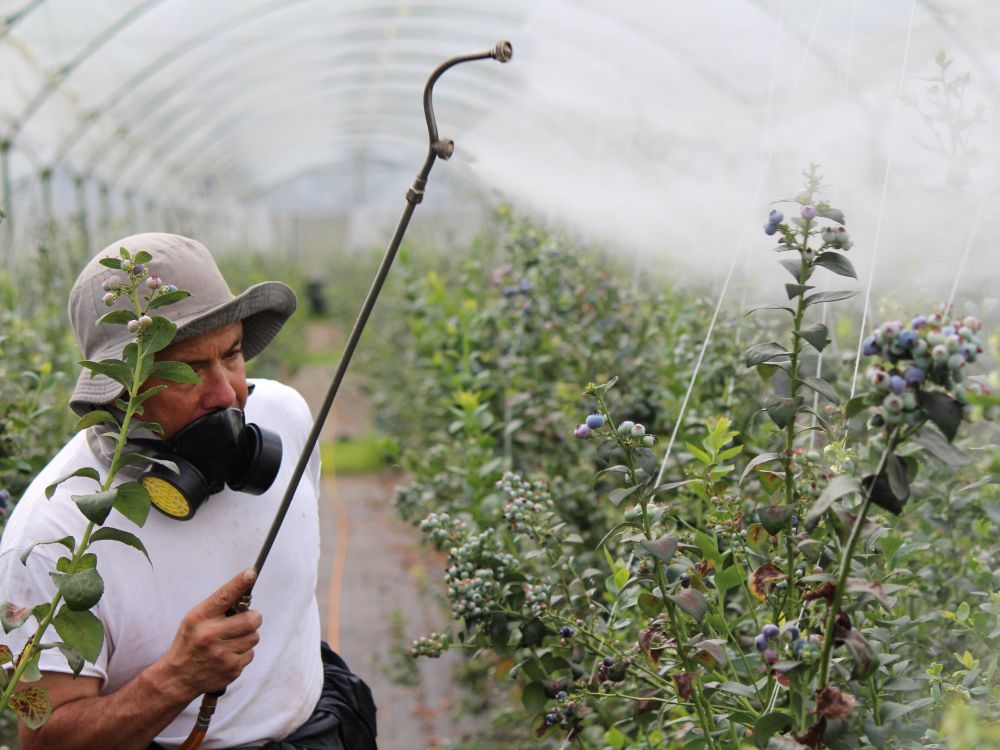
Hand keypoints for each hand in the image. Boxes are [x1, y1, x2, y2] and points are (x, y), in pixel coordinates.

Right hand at [162, 568, 261, 698]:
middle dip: (253, 618)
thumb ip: (218, 605)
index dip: (239, 584)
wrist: (179, 676)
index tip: (251, 573)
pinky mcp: (231, 669)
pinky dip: (243, 652)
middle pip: (251, 619)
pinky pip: (250, 654)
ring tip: (231, 640)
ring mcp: (222, 654)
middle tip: (245, 620)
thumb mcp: (196, 619)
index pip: (224, 597)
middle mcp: (210, 635)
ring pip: (254, 637)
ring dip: (248, 636)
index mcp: (200, 619)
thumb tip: (245, 588)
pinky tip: (229, 654)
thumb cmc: (190, 642)